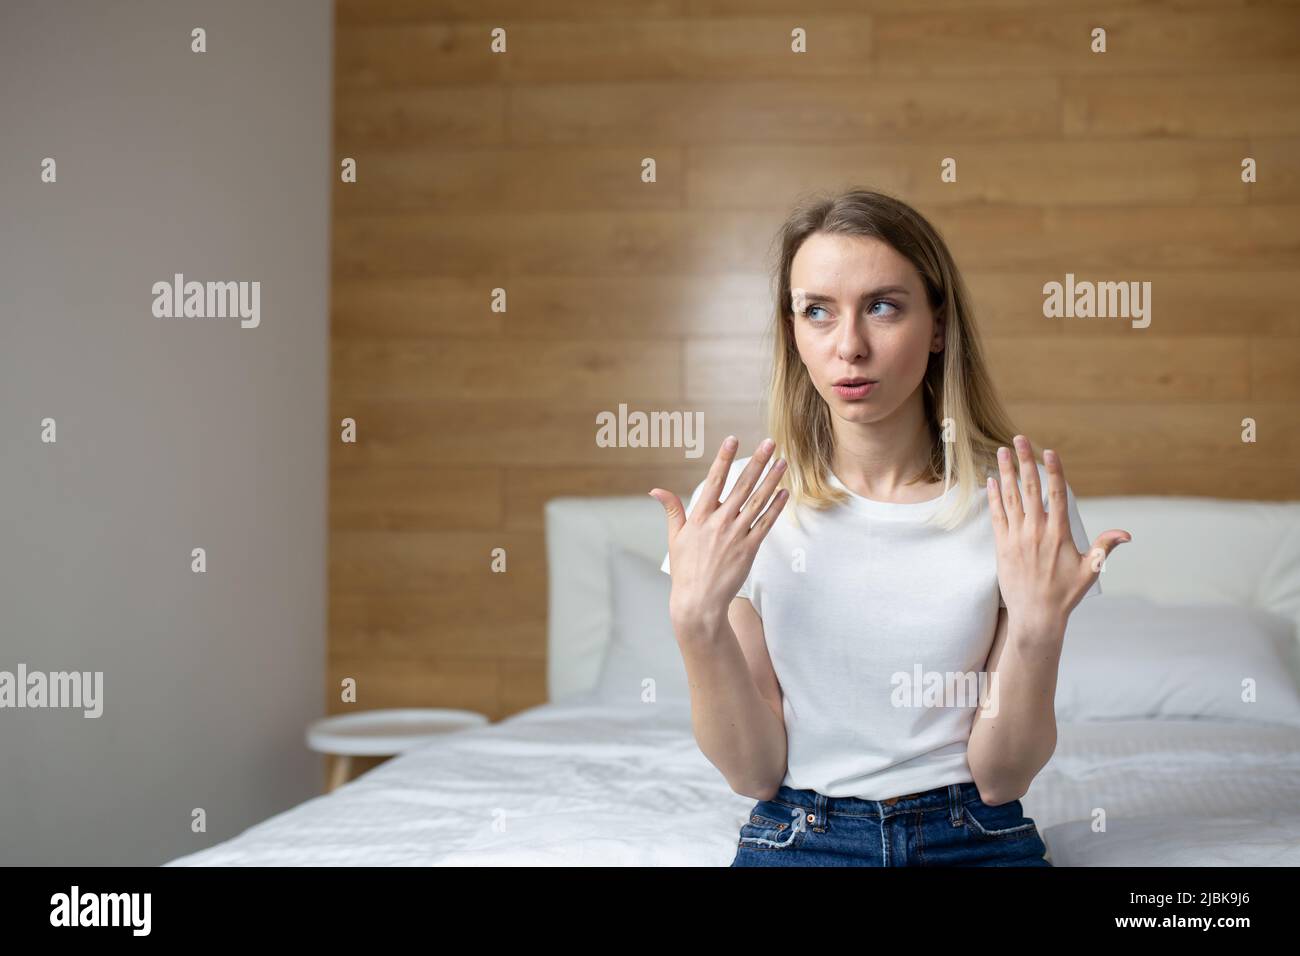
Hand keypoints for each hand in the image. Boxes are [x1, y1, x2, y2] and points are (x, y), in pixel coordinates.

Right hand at [649, 436, 787, 626]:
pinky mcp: (749, 549)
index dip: (723, 459)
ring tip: (783, 462)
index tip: (732, 439)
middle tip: (770, 443)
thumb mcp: (674, 538)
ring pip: (758, 501)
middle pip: (742, 486)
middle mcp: (719, 523)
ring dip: (772, 480)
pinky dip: (776, 507)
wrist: (699, 602)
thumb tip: (656, 490)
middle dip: (757, 462)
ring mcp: (736, 535)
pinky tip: (784, 492)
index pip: (713, 481)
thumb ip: (671, 510)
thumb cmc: (686, 570)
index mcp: (699, 517)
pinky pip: (766, 524)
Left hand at [987, 435, 1130, 629]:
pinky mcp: (1002, 546)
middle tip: (1019, 438)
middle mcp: (1035, 531)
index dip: (1052, 471)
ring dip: (1005, 472)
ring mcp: (1016, 537)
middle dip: (1024, 461)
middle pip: (1029, 488)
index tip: (1048, 451)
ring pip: (1010, 497)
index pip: (1055, 495)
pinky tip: (990, 480)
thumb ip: (1105, 548)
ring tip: (1001, 451)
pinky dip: (994, 496)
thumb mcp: (1090, 571)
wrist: (1036, 616)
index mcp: (1058, 534)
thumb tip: (1126, 534)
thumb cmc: (1065, 594)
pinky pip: (997, 515)